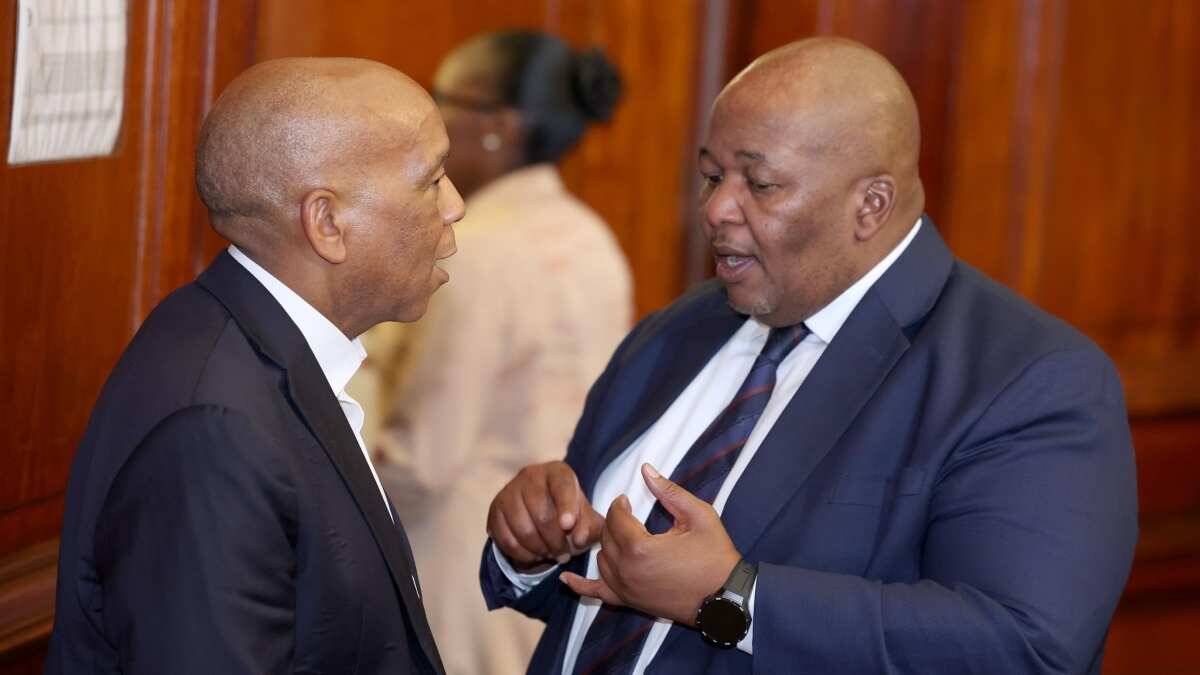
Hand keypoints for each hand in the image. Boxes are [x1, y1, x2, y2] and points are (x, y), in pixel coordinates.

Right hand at [487, 461, 605, 571]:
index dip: (565, 506)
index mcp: (557, 472)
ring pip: (523, 530)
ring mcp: (509, 491)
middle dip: (555, 542)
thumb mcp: (587, 519)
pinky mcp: (495, 509)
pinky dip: (522, 554)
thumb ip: (589, 528)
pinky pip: (506, 539)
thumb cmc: (570, 512)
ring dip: (539, 550)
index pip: (562, 487)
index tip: (568, 525)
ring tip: (550, 554)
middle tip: (564, 555)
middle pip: (541, 514)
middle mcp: (531, 476)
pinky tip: (533, 555)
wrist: (543, 510)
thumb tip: (578, 539)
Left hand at [560, 463, 740, 625]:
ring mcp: (626, 589)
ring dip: (606, 545)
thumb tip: (645, 469)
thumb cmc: (715, 556)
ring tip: (619, 534)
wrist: (726, 599)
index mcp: (640, 547)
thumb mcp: (698, 515)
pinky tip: (564, 578)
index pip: (615, 517)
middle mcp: (626, 570)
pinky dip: (579, 586)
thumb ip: (669, 491)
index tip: (627, 498)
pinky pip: (596, 594)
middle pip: (605, 537)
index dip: (619, 504)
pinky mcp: (629, 602)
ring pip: (600, 559)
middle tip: (626, 514)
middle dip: (613, 523)